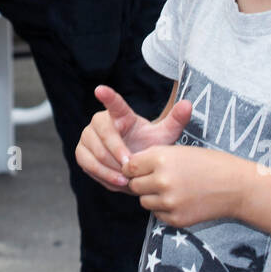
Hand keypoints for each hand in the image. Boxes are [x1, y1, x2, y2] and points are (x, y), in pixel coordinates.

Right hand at [75, 85, 192, 192]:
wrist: (136, 164)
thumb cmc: (149, 146)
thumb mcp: (164, 135)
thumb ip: (176, 120)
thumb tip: (189, 104)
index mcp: (121, 113)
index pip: (114, 103)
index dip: (108, 96)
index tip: (100, 89)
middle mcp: (100, 121)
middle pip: (105, 134)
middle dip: (118, 152)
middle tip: (130, 167)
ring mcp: (87, 135)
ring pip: (96, 152)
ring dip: (111, 168)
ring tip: (127, 180)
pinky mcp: (81, 152)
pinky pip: (87, 164)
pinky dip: (102, 175)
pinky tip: (117, 182)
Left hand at [124, 145, 253, 228]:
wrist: (236, 186)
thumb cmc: (208, 163)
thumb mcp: (179, 151)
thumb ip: (153, 158)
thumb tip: (127, 168)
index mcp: (161, 159)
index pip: (130, 167)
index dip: (134, 167)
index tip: (141, 168)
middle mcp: (162, 181)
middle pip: (134, 186)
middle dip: (141, 182)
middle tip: (157, 179)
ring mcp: (169, 202)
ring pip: (144, 202)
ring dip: (152, 196)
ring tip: (171, 189)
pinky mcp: (176, 219)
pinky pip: (158, 214)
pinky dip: (164, 209)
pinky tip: (180, 200)